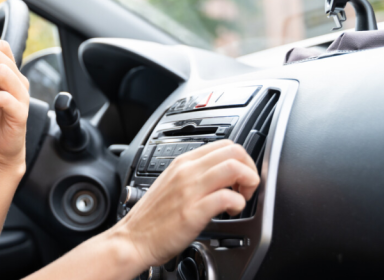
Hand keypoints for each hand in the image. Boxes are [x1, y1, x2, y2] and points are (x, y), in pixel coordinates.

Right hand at [114, 140, 259, 268]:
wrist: (133, 239)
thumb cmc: (152, 218)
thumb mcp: (172, 184)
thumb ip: (194, 176)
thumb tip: (219, 175)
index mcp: (182, 163)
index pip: (224, 144)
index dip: (241, 159)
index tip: (240, 178)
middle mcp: (187, 171)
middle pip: (234, 151)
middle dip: (250, 169)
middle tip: (245, 188)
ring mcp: (189, 190)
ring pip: (234, 167)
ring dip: (248, 183)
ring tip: (241, 199)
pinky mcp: (193, 212)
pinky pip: (227, 197)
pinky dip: (239, 204)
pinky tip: (231, 212)